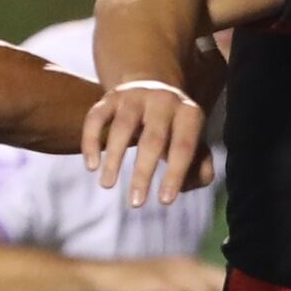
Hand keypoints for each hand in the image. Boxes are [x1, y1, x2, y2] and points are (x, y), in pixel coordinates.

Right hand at [86, 80, 208, 209]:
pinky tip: (91, 166)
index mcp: (189, 113)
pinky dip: (90, 142)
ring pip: (121, 127)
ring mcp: (135, 96)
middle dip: (143, 173)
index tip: (164, 201)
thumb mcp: (195, 144)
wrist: (154, 87)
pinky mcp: (110, 97)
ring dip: (113, 159)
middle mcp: (163, 100)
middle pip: (153, 139)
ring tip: (107, 185)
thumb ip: (200, 168)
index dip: (174, 174)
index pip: (184, 147)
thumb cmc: (176, 129)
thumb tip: (185, 185)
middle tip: (136, 203)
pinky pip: (95, 118)